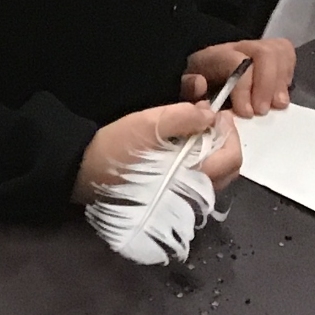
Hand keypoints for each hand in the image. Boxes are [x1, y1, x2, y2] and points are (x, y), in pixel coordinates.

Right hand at [74, 101, 242, 202]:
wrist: (81, 171)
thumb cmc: (117, 149)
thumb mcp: (150, 124)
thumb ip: (185, 117)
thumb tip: (210, 115)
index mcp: (193, 177)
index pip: (232, 157)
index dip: (229, 131)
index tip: (217, 112)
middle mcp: (192, 195)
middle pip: (227, 169)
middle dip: (222, 141)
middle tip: (208, 121)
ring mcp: (180, 202)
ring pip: (213, 176)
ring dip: (210, 151)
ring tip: (193, 133)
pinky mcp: (167, 202)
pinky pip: (196, 182)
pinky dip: (197, 163)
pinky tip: (180, 151)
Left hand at [182, 39, 293, 116]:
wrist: (206, 71)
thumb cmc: (200, 84)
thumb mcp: (188, 90)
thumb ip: (190, 89)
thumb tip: (200, 84)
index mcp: (216, 55)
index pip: (237, 62)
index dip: (244, 87)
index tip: (246, 113)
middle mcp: (240, 46)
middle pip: (264, 53)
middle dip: (266, 84)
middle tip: (262, 111)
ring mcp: (258, 46)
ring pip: (279, 51)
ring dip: (280, 81)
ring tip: (276, 105)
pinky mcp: (273, 51)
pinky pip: (288, 55)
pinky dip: (288, 75)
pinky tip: (280, 94)